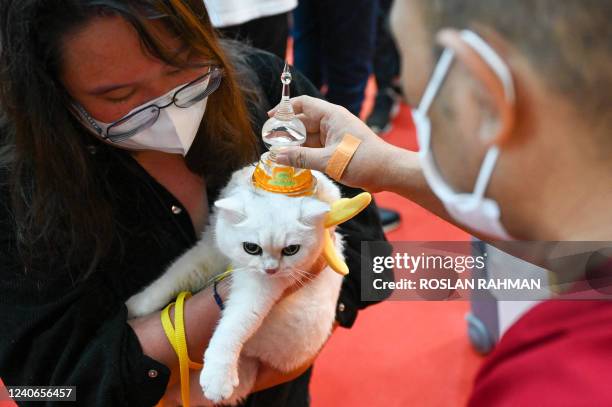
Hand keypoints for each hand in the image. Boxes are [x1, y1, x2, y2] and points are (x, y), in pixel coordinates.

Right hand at [271, 96, 402, 191]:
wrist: (388, 172)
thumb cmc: (364, 161)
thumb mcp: (329, 160)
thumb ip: (302, 158)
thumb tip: (277, 156)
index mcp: (331, 116)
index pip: (303, 104)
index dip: (285, 109)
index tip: (270, 118)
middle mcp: (332, 122)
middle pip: (302, 122)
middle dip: (287, 132)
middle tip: (270, 144)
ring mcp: (335, 135)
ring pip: (308, 136)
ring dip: (295, 145)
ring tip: (279, 155)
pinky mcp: (337, 148)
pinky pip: (316, 147)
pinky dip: (305, 153)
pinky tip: (295, 162)